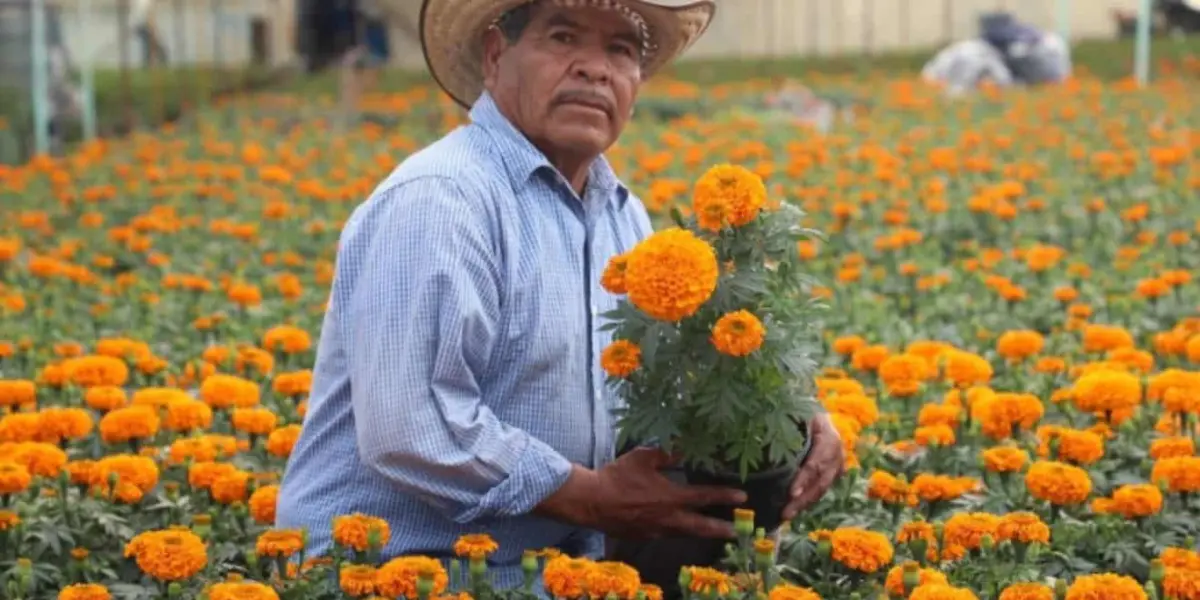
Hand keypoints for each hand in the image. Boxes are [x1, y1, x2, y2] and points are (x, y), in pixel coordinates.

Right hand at [536, 447, 747, 539]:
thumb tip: (685, 449)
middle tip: (735, 530)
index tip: (742, 497)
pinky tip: (675, 527)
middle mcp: (668, 518)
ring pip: (683, 533)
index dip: (724, 496)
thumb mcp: (644, 458)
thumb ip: (667, 455)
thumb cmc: (618, 476)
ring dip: (698, 532)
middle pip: (700, 526)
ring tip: (711, 531)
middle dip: (719, 528)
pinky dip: (675, 531)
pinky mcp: (643, 537)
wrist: (591, 501)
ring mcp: (655, 531)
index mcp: (671, 497)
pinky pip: (665, 534)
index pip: (704, 496)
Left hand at [782, 412, 844, 520]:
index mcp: (829, 437)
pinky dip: (807, 500)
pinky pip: (820, 489)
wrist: (819, 414)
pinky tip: (793, 509)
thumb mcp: (797, 414)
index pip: (816, 463)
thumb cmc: (802, 413)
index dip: (804, 479)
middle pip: (820, 481)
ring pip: (822, 488)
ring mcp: (838, 465)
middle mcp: (837, 453)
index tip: (791, 493)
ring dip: (804, 504)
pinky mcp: (834, 473)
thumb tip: (757, 437)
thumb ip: (785, 428)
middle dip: (803, 499)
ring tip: (786, 515)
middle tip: (785, 513)